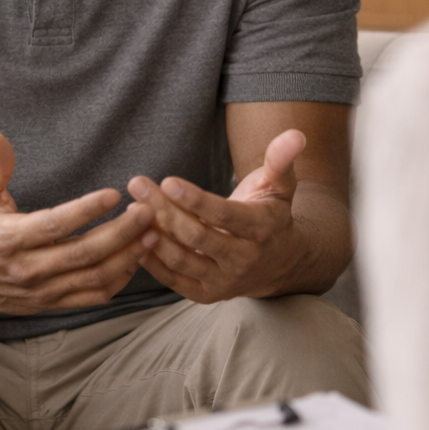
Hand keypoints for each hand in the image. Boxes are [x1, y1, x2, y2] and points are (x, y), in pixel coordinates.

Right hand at [0, 132, 151, 317]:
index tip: (114, 193)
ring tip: (152, 233)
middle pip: (83, 255)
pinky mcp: (52, 304)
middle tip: (147, 211)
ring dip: (128, 257)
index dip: (85, 210)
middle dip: (120, 233)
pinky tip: (136, 256)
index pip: (53, 225)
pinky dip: (120, 279)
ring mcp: (41, 291)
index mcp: (7, 239)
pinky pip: (94, 296)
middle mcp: (26, 269)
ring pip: (94, 279)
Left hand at [125, 129, 314, 302]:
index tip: (167, 181)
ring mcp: (225, 281)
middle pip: (196, 236)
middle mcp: (244, 260)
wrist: (279, 263)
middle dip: (164, 209)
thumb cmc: (271, 213)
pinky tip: (135, 236)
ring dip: (152, 234)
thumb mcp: (280, 186)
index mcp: (262, 230)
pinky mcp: (206, 295)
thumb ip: (281, 160)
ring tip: (132, 208)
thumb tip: (296, 134)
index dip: (195, 200)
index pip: (224, 216)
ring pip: (181, 259)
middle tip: (138, 184)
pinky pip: (173, 280)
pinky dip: (151, 261)